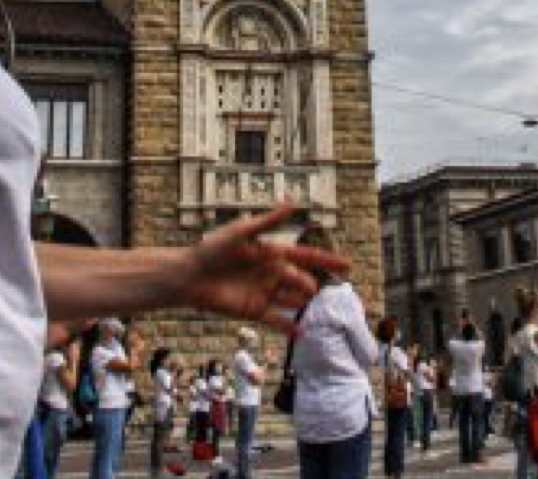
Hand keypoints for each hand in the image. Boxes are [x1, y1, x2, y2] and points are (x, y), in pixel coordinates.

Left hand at [175, 206, 347, 332]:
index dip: (326, 261)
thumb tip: (292, 205)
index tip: (347, 266)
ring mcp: (265, 293)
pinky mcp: (254, 311)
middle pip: (301, 280)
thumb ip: (267, 222)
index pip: (306, 257)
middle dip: (307, 283)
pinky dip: (289, 327)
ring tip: (304, 302)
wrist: (189, 276)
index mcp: (272, 253)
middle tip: (308, 287)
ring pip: (293, 299)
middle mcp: (272, 273)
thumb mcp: (240, 232)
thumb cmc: (211, 250)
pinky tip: (302, 332)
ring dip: (301, 302)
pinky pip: (277, 321)